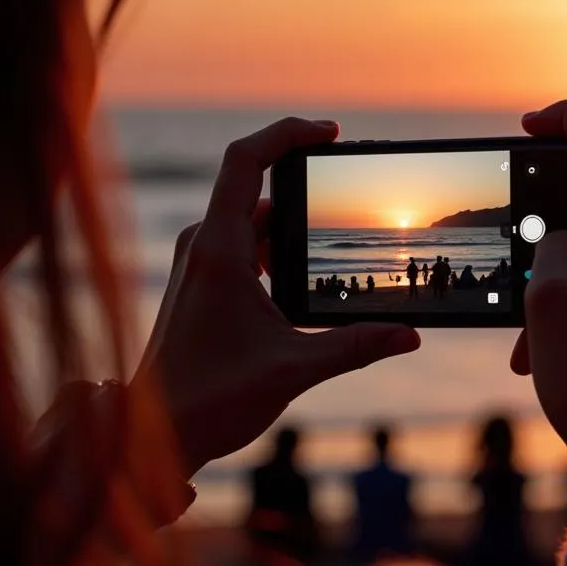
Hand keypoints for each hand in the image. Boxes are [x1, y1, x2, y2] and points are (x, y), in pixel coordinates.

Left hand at [134, 118, 420, 476]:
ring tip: (333, 247)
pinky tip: (303, 277)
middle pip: (256, 185)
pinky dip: (276, 248)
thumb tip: (410, 334)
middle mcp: (205, 245)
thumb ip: (356, 345)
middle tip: (353, 190)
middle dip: (306, 186)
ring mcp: (200, 262)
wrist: (156, 432)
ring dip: (293, 226)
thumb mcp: (294, 369)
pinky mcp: (202, 280)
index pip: (247, 160)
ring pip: (252, 219)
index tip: (330, 133)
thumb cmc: (211, 399)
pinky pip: (243, 243)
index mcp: (220, 250)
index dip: (288, 134)